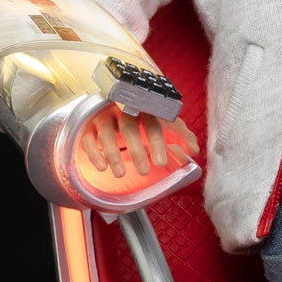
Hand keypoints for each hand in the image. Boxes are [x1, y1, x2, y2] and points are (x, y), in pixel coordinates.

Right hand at [81, 107, 198, 179]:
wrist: (114, 107)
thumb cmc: (145, 119)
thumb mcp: (165, 125)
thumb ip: (181, 136)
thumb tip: (194, 149)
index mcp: (144, 109)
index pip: (152, 123)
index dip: (156, 142)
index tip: (161, 162)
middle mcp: (122, 110)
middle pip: (128, 127)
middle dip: (136, 150)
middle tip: (145, 171)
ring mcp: (103, 116)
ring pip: (106, 133)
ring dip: (113, 154)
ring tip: (120, 174)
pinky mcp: (87, 125)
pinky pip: (88, 138)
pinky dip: (94, 153)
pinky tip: (102, 168)